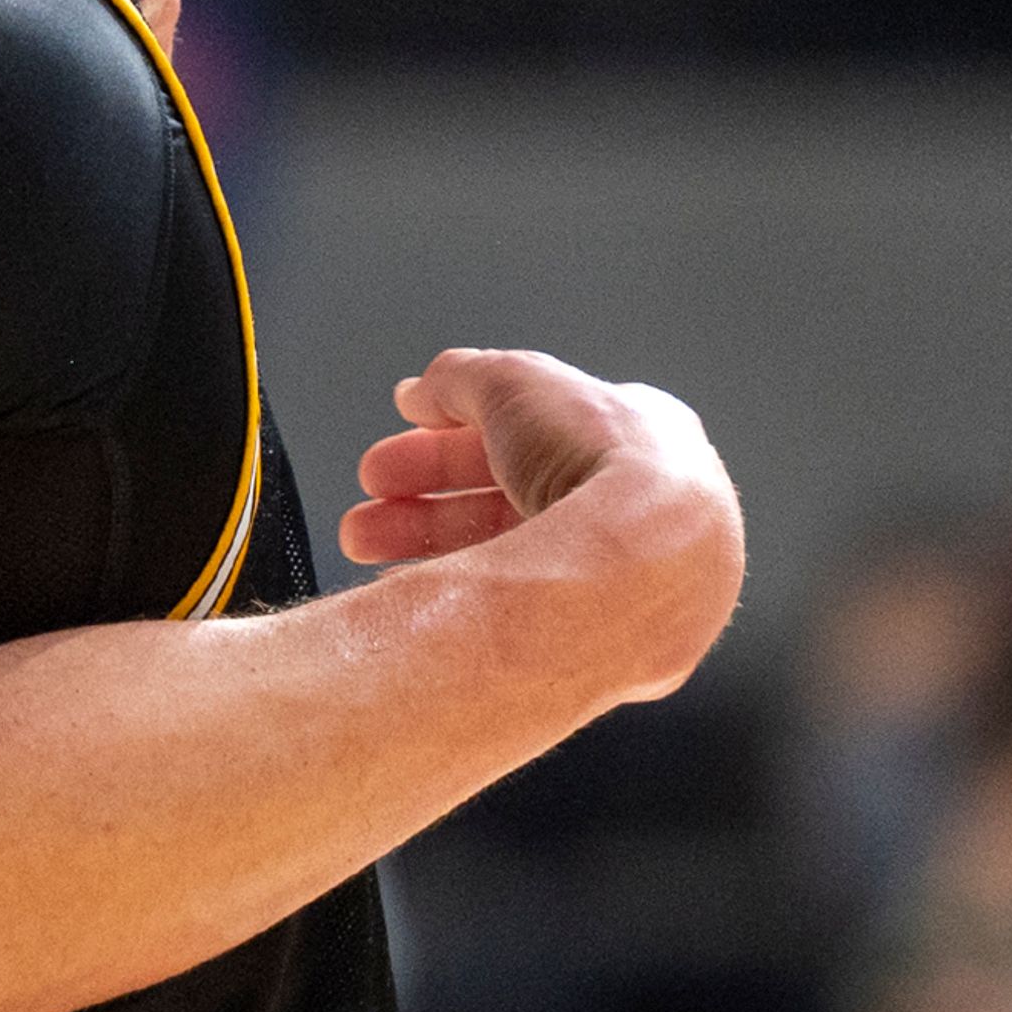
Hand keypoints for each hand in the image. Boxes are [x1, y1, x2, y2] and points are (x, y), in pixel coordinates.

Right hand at [338, 346, 742, 699]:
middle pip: (505, 492)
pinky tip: (412, 589)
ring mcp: (621, 572)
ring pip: (507, 551)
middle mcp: (631, 506)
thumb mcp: (512, 382)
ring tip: (364, 541)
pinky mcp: (605, 632)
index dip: (453, 432)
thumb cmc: (609, 464)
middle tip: (372, 494)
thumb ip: (460, 379)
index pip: (526, 430)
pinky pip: (520, 605)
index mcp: (629, 436)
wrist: (647, 561)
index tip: (405, 435)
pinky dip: (461, 592)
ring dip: (425, 541)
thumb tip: (423, 390)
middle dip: (424, 491)